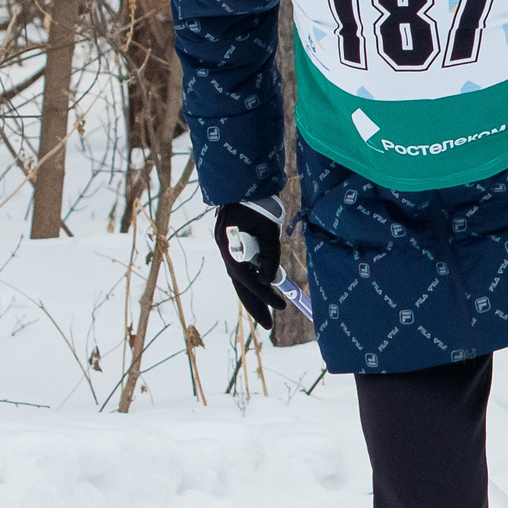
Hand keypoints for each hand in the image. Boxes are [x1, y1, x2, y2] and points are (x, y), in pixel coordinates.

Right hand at [215, 199, 285, 327]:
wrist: (242, 182)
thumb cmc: (258, 202)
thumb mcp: (268, 230)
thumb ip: (269, 255)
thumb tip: (270, 280)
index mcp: (231, 247)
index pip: (249, 279)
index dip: (265, 295)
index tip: (282, 306)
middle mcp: (225, 250)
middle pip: (240, 285)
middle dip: (255, 306)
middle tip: (269, 326)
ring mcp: (227, 248)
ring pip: (240, 278)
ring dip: (253, 295)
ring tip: (267, 312)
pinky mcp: (231, 245)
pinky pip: (241, 268)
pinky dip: (251, 280)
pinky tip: (262, 288)